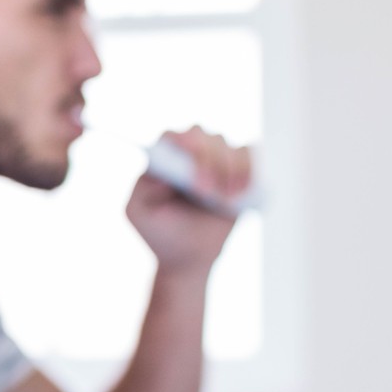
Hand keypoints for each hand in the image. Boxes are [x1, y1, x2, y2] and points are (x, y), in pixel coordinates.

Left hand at [127, 125, 250, 277]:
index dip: (183, 144)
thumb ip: (143, 189)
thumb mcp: (140, 213)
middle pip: (201, 135)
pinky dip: (249, 168)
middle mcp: (189, 152)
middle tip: (205, 192)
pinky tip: (241, 190)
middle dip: (207, 160)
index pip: (172, 137)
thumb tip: (164, 173)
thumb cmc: (160, 231)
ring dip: (229, 168)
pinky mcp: (239, 170)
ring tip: (225, 197)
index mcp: (162, 158)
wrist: (189, 256)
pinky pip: (250, 155)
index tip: (191, 166)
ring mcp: (216, 158)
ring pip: (228, 145)